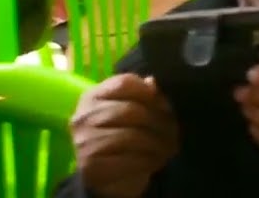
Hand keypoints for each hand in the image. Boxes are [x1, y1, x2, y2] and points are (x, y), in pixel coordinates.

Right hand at [70, 74, 178, 197]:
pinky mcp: (90, 165)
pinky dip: (148, 160)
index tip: (167, 106)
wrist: (108, 176)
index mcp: (93, 96)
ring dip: (157, 142)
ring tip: (170, 146)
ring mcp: (84, 141)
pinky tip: (156, 160)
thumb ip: (144, 96)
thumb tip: (153, 82)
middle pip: (131, 109)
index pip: (124, 83)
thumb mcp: (135, 113)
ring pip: (131, 135)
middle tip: (174, 130)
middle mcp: (83, 116)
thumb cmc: (125, 137)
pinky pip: (127, 159)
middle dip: (159, 121)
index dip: (150, 93)